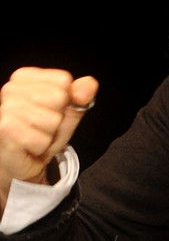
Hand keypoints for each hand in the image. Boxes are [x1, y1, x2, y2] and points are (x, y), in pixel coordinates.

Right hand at [0, 67, 97, 205]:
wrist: (21, 162)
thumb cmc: (41, 134)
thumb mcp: (66, 112)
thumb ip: (80, 96)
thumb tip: (89, 85)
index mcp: (25, 78)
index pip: (63, 81)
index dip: (65, 101)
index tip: (50, 111)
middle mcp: (11, 89)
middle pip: (59, 98)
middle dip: (57, 119)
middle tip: (43, 127)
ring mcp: (7, 109)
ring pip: (52, 120)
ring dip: (49, 134)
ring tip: (36, 137)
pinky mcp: (6, 130)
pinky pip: (42, 139)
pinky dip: (41, 147)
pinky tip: (29, 146)